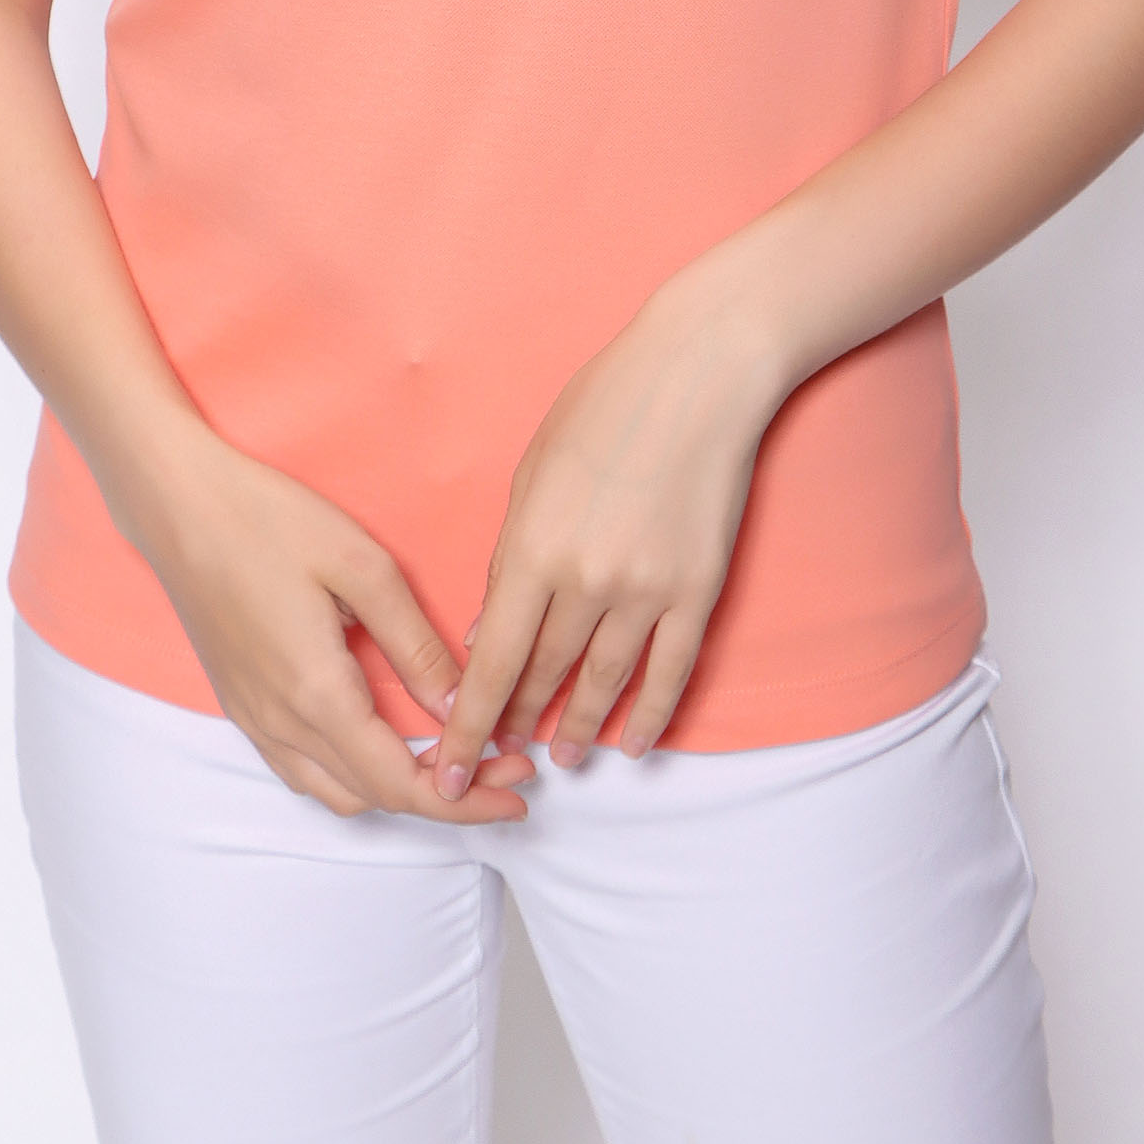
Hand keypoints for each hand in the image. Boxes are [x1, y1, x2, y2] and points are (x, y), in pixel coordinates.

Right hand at [140, 430, 537, 821]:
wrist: (178, 505)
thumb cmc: (269, 520)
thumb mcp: (361, 566)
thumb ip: (414, 644)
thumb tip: (461, 707)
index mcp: (316, 694)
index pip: (403, 784)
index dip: (468, 800)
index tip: (519, 792)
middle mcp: (280, 725)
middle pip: (376, 797)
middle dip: (450, 796)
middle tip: (506, 764)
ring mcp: (253, 720)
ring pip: (337, 792)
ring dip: (398, 790)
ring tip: (453, 756)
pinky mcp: (240, 705)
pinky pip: (303, 770)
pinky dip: (354, 775)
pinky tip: (385, 740)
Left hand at [429, 288, 782, 794]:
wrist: (697, 375)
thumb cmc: (604, 408)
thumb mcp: (532, 474)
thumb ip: (509, 559)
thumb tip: (491, 635)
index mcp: (533, 549)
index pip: (492, 661)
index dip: (467, 722)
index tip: (445, 769)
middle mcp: (587, 581)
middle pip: (544, 675)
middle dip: (515, 723)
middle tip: (496, 757)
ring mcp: (647, 590)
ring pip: (605, 682)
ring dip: (580, 725)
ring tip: (564, 755)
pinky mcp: (697, 589)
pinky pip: (671, 670)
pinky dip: (651, 713)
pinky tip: (634, 741)